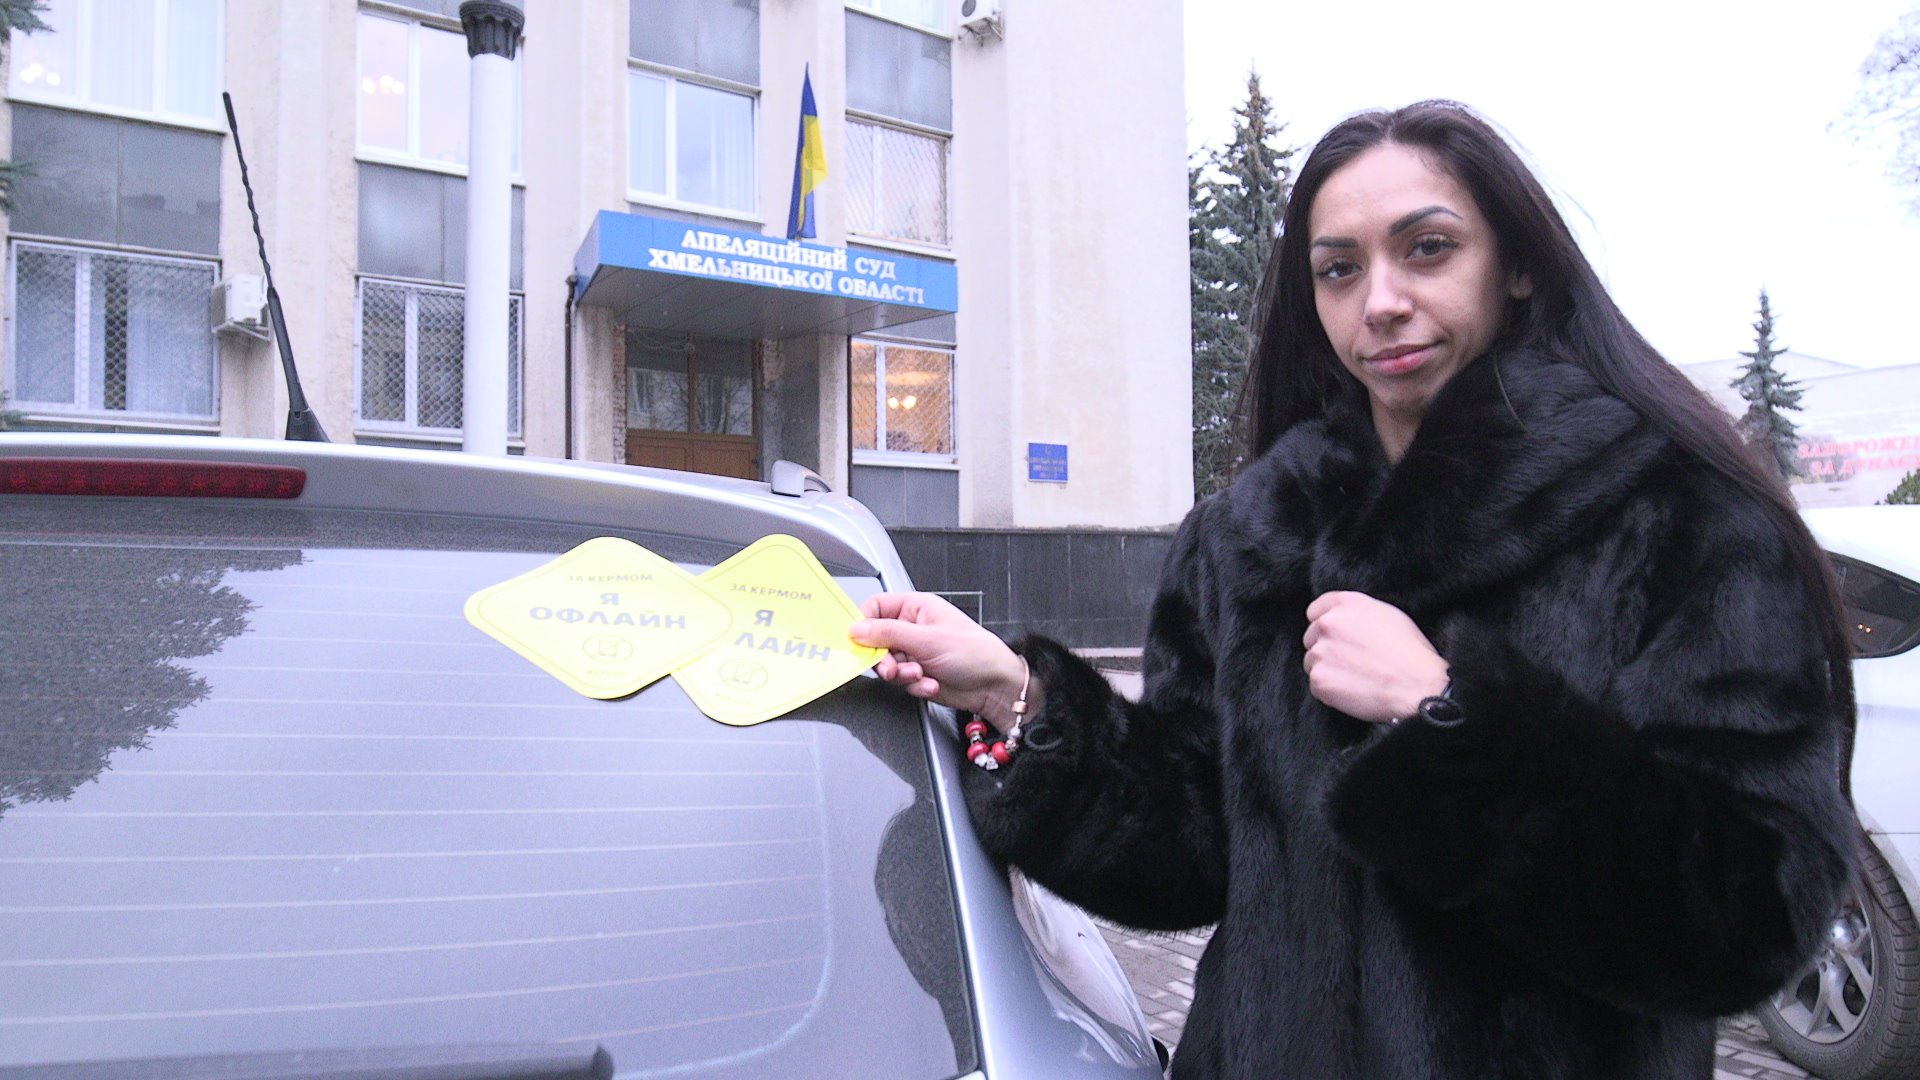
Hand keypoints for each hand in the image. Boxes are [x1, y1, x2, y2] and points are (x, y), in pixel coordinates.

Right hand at [850, 592, 1035, 732]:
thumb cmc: (975, 652)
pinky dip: (914, 685)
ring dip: (902, 674)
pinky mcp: (918, 673)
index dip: (864, 623)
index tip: (859, 641)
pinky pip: (901, 681)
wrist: (995, 686)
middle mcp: (913, 628)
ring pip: (887, 664)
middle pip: (876, 640)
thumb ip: (887, 634)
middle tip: (891, 668)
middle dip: (884, 658)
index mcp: (916, 608)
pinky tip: (931, 683)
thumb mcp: (927, 639)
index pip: (876, 607)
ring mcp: (915, 652)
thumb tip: (856, 629)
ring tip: (920, 674)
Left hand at [1303, 591, 1449, 723]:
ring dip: (1327, 670)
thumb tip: (1343, 619)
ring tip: (1357, 677)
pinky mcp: (1319, 680)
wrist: (1418, 686)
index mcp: (1344, 604)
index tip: (1335, 638)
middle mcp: (1328, 624)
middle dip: (1326, 648)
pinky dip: (1330, 691)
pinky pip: (1317, 685)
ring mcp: (1320, 652)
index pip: (1315, 611)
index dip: (1326, 625)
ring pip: (1312, 662)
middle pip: (1311, 637)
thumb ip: (1356, 613)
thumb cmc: (1410, 652)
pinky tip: (1353, 690)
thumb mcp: (1387, 614)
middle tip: (1352, 661)